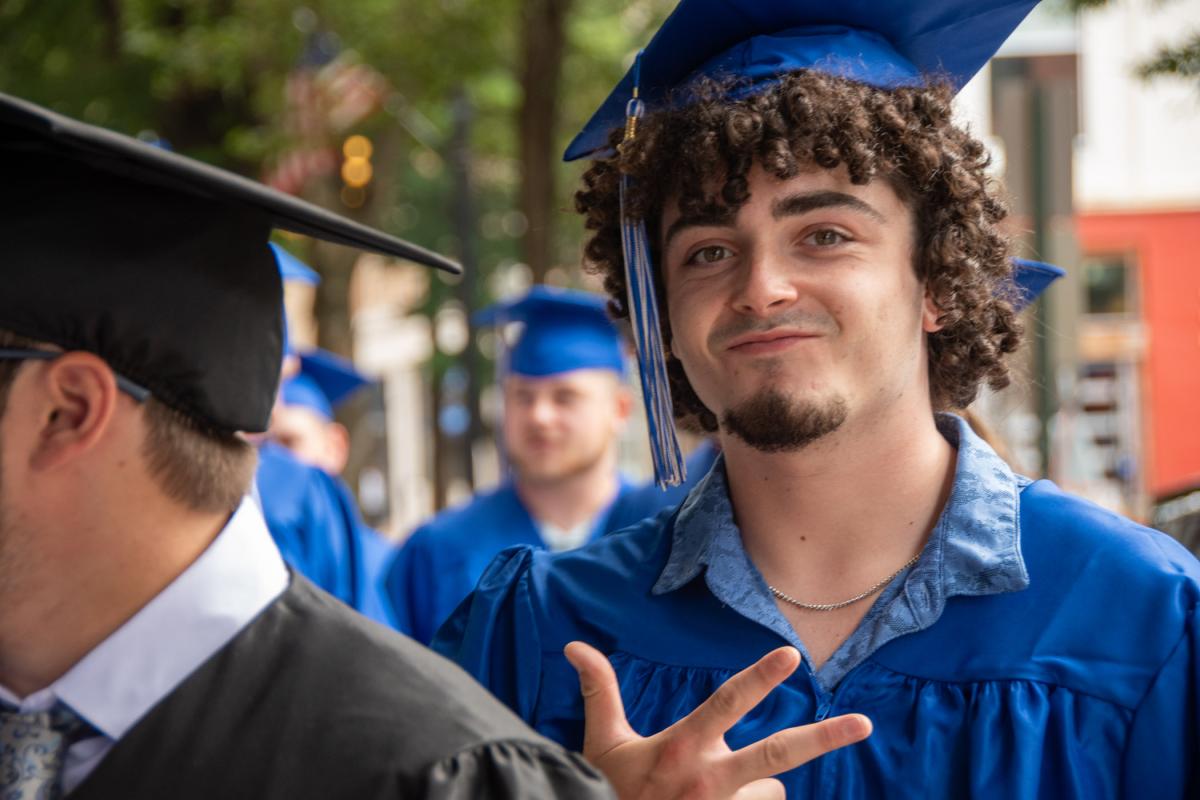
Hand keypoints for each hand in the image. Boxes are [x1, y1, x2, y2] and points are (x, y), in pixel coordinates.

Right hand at [564, 642, 870, 799]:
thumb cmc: (609, 790)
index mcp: (682, 747)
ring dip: (755, 788)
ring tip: (715, 794)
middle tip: (863, 723)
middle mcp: (711, 779)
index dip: (759, 678)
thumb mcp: (603, 742)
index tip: (790, 654)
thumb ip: (599, 690)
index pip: (727, 703)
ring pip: (771, 789)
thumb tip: (574, 644)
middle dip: (824, 737)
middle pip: (778, 754)